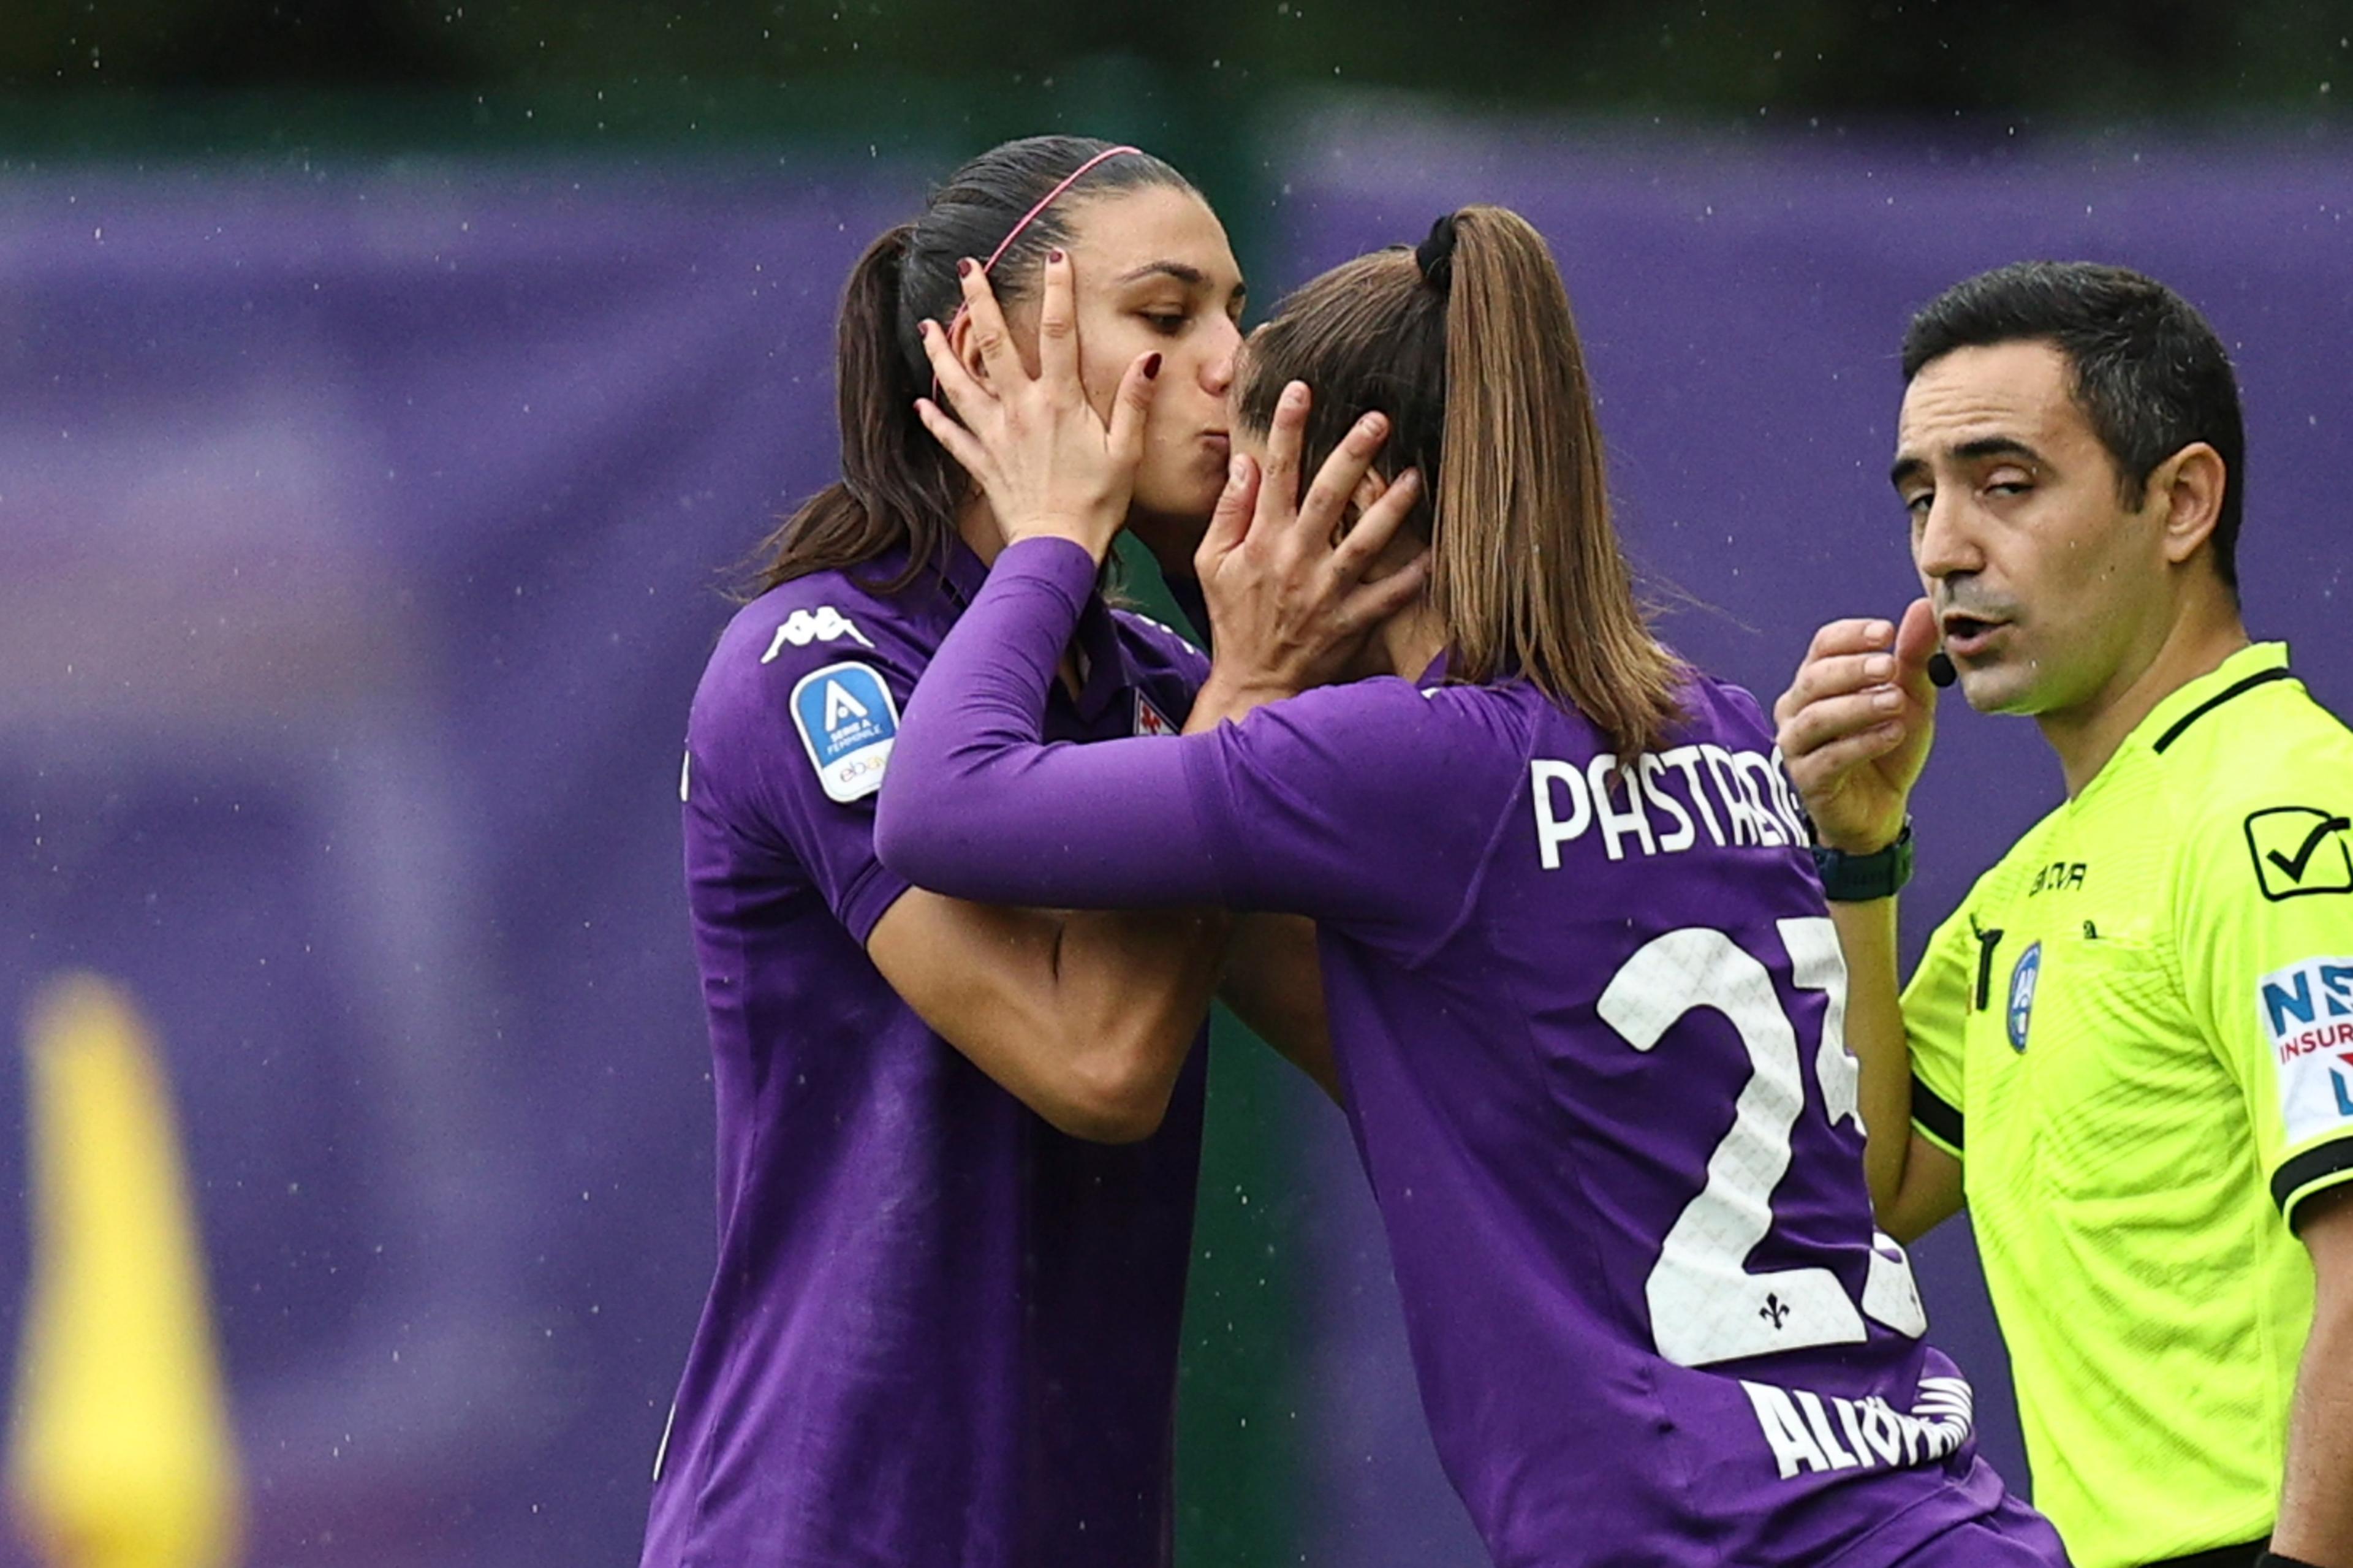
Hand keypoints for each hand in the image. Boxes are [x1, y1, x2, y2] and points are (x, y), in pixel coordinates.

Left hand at [913, 250, 1161, 563]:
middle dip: (980, 301)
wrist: (1057, 549)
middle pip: (994, 344)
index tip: (1055, 256)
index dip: (1059, 290)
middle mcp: (1021, 410)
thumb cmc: (1098, 503)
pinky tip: (921, 404)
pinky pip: (951, 437)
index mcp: (1061, 402)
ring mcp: (995, 435)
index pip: (1059, 333)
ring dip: (942, 352)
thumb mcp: (1127, 452)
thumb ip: (1134, 403)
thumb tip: (1148, 359)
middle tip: (967, 267)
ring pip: (960, 383)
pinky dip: (935, 419)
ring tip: (927, 326)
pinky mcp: (981, 463)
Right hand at [1194, 381, 1429, 708]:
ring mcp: (1325, 592)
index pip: (1275, 473)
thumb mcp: (1212, 564)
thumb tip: (1246, 463)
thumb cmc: (1232, 620)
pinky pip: (1388, 596)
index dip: (1287, 428)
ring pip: (1364, 541)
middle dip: (1351, 454)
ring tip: (1415, 476)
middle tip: (1379, 418)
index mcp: (1262, 542)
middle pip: (1326, 497)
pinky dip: (1413, 576)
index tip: (1301, 388)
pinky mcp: (1350, 622)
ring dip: (1391, 507)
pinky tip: (1436, 551)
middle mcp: (1295, 561)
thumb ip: (1229, 512)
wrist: (1253, 685)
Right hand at [1773, 598, 1938, 854]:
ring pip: (1817, 718)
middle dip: (1852, 669)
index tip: (1885, 632)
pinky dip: (1862, 743)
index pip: (1822, 645)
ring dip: (1857, 706)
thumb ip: (1912, 657)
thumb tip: (1921, 608)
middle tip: (1889, 666)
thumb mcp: (1908, 698)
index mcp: (1816, 682)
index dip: (1851, 635)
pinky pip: (1830, 757)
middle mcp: (1796, 710)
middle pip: (1814, 678)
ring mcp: (1796, 746)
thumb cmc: (1885, 748)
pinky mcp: (1808, 780)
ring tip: (1895, 701)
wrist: (1879, 810)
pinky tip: (1892, 734)